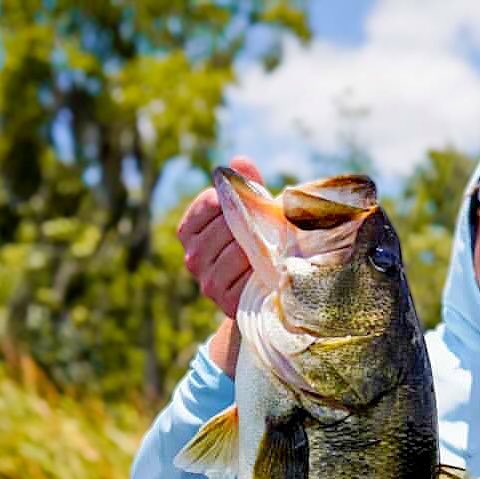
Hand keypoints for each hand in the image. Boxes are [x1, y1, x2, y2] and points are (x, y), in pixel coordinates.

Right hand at [177, 155, 263, 317]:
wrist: (262, 296)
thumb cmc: (256, 246)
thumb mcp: (250, 215)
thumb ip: (244, 187)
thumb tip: (240, 161)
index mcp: (188, 231)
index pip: (210, 202)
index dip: (237, 199)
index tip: (256, 203)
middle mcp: (192, 257)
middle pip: (224, 226)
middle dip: (253, 222)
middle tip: (276, 222)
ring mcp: (207, 281)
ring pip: (237, 251)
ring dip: (261, 245)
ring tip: (277, 243)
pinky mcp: (225, 301)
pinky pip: (247, 277)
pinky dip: (263, 269)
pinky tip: (273, 266)